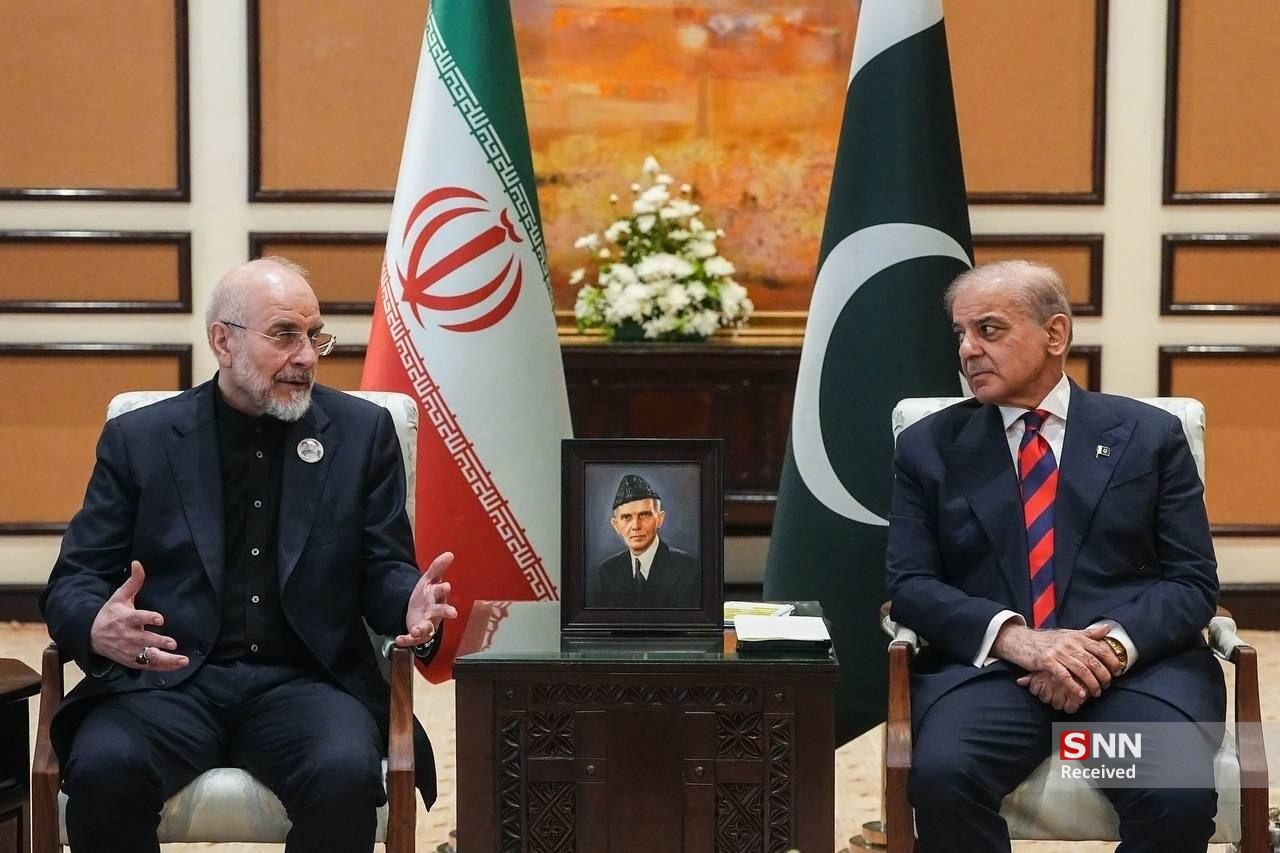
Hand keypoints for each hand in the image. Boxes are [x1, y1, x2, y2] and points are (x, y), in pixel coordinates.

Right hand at [89, 561, 188, 670]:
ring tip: (182, 660)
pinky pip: (148, 666)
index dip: (148, 618)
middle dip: (158, 642)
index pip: (138, 618)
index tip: (160, 619)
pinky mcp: (132, 660)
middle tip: (172, 643)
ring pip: (148, 657)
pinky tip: (178, 665)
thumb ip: (133, 582)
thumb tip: (138, 563)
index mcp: (125, 619)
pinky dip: (163, 667)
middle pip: (144, 641)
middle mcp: (128, 636)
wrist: (91, 636)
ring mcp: (130, 650)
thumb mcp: (119, 597)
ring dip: (166, 659)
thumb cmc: (109, 614)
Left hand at [395, 551, 457, 647]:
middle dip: (446, 611)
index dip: (443, 589)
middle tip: (453, 613)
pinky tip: (399, 639)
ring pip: (428, 627)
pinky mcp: (418, 635)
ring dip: (422, 628)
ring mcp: (428, 624)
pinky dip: (407, 640)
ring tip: (416, 630)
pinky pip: (413, 639)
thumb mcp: (428, 580)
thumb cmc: (427, 596)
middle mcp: (435, 611)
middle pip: (441, 611)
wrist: (417, 612)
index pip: (442, 592)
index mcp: (438, 597)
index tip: (446, 586)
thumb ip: (437, 568)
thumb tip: (450, 554)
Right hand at [992, 623, 1117, 697]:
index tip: (1118, 671)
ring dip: (1092, 684)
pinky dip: (1074, 686)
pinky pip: (1064, 676)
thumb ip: (1088, 634)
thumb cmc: (1045, 640)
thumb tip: (1107, 629)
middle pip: (1093, 662)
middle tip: (1107, 685)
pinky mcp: (1046, 662)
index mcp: (1076, 636)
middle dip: (1104, 676)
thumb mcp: (1067, 634)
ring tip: (1096, 692)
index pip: (1100, 648)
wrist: (1020, 640)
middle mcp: (1068, 643)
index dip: (1112, 661)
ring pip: (1081, 670)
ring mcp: (1057, 652)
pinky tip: (1081, 693)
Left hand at [1017, 669, 1086, 712]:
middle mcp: (1052, 680)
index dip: (1040, 691)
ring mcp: (1064, 688)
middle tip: (1058, 692)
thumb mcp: (1047, 668)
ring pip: (1056, 705)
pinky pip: (1069, 709)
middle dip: (1050, 698)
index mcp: (1044, 672)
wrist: (1088, 661)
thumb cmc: (1066, 665)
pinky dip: (1071, 707)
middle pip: (1044, 698)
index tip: (1048, 687)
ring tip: (1067, 695)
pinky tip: (1074, 701)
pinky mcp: (1077, 695)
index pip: (1034, 689)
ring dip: (1061, 703)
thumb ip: (1032, 676)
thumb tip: (1019, 681)